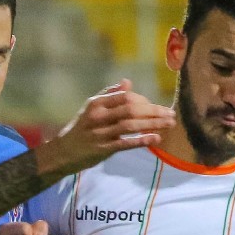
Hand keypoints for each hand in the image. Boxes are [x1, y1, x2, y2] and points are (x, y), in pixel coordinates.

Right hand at [51, 80, 175, 172]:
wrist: (62, 152)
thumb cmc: (81, 128)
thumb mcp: (91, 108)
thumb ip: (109, 94)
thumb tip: (128, 82)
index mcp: (97, 104)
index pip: (125, 97)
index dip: (143, 100)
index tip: (156, 107)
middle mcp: (99, 116)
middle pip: (131, 110)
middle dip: (154, 111)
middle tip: (171, 114)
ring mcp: (101, 133)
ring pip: (131, 125)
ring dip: (152, 124)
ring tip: (169, 124)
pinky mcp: (103, 149)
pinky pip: (126, 143)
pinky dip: (141, 140)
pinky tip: (155, 138)